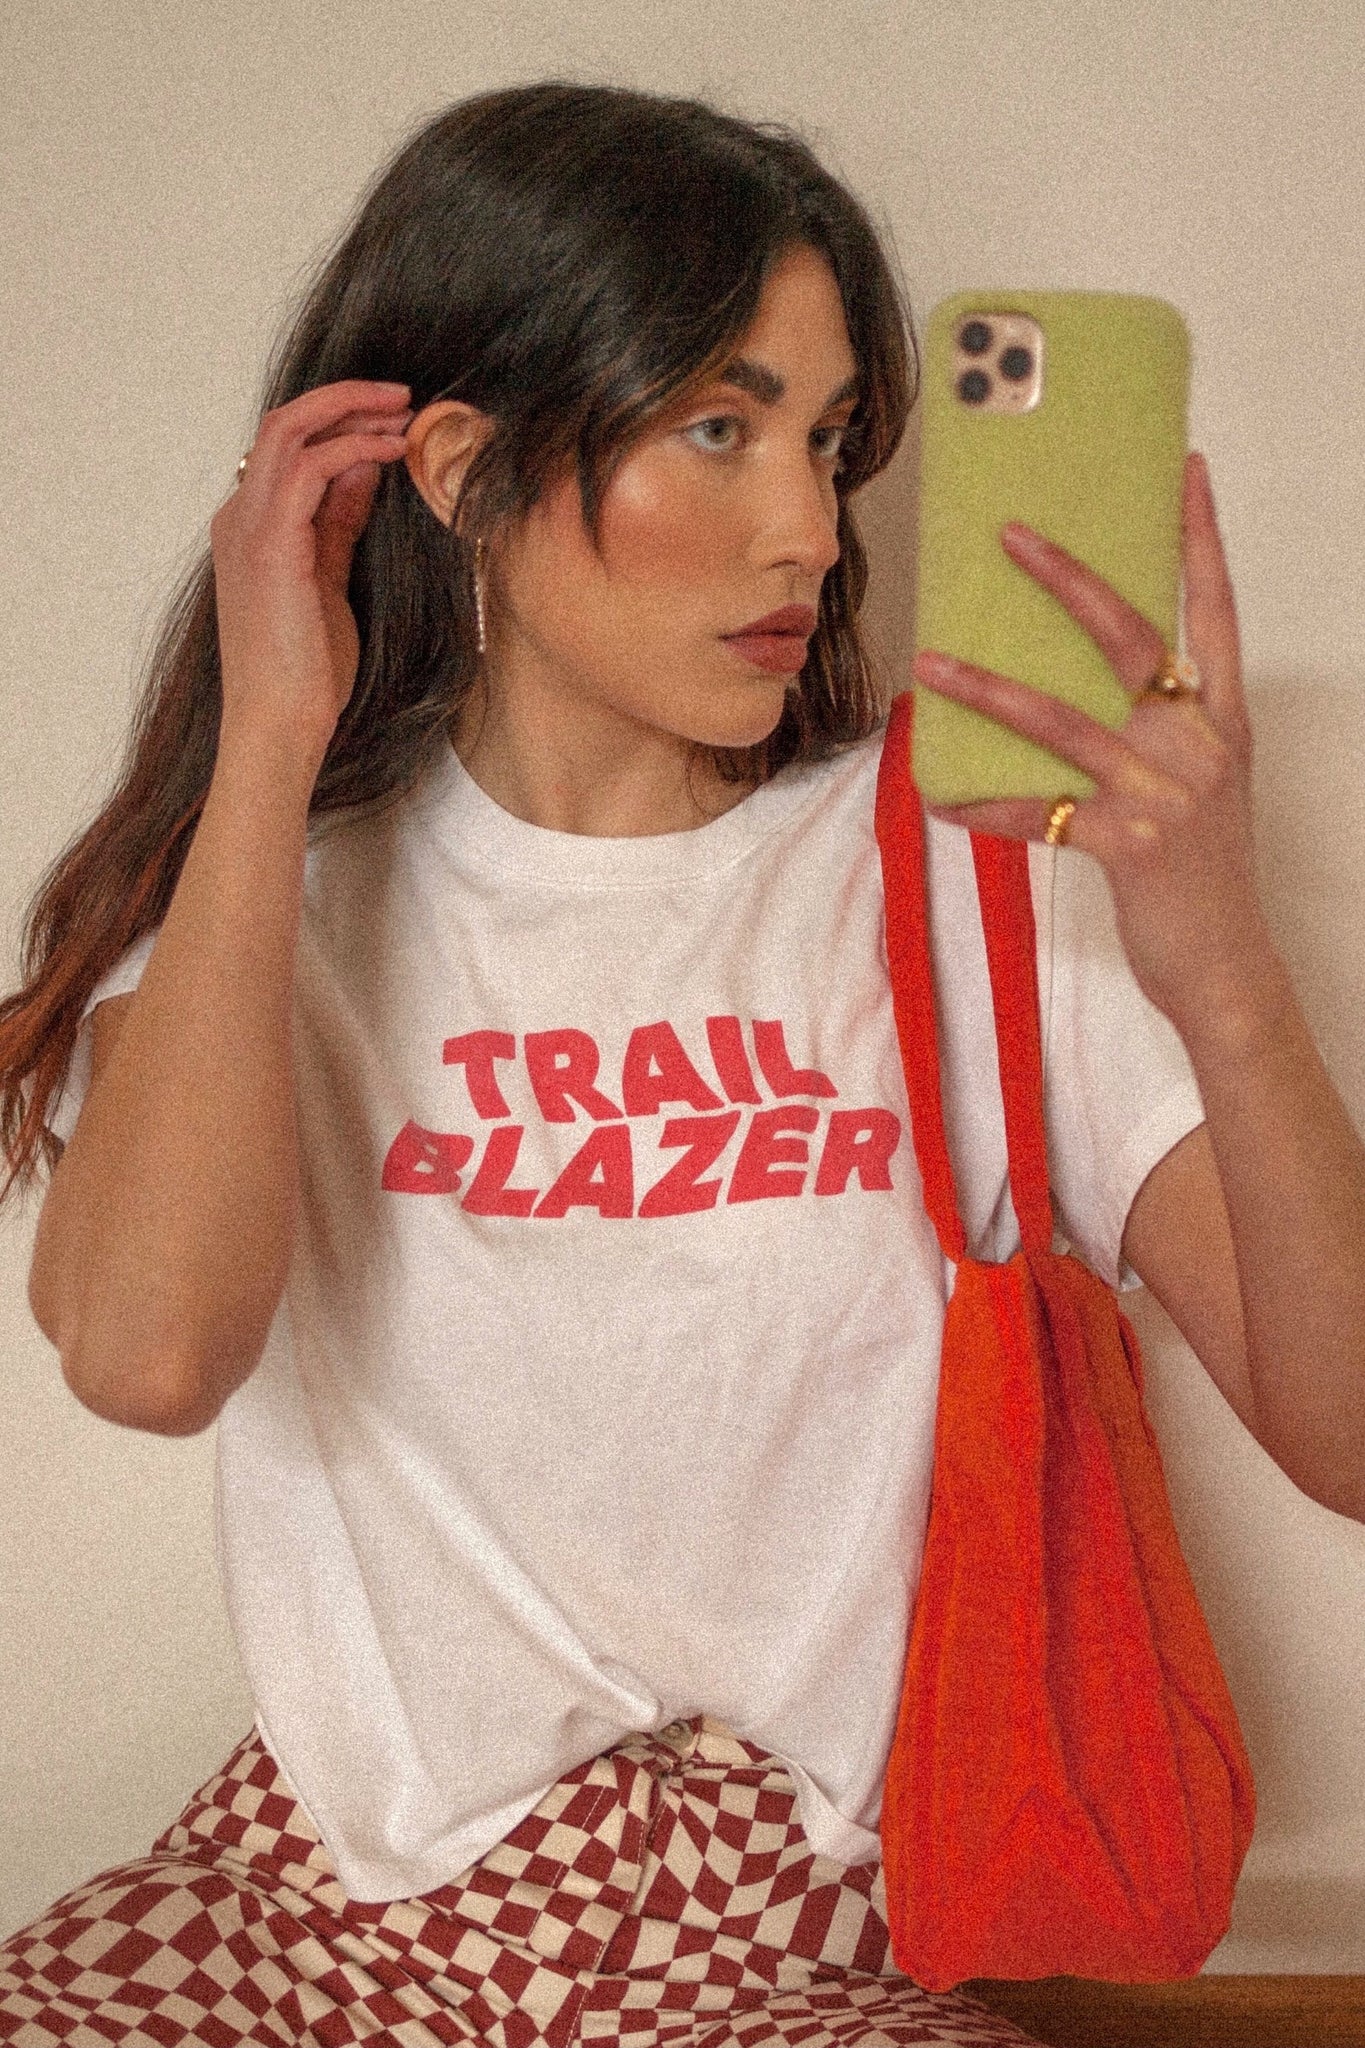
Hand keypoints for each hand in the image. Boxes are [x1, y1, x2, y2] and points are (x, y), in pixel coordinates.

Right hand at [209, 379, 413, 769]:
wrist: (277, 723)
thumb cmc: (304, 673)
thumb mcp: (327, 582)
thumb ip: (338, 524)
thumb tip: (363, 470)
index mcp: (247, 528)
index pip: (285, 449)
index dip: (337, 424)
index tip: (389, 422)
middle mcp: (239, 517)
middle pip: (283, 424)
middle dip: (344, 401)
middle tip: (401, 398)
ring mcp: (248, 527)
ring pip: (290, 430)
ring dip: (351, 412)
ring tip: (403, 414)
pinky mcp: (271, 544)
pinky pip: (310, 468)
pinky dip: (354, 450)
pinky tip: (393, 454)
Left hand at [912, 454, 1278, 1037]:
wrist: (1227, 966)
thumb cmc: (1204, 876)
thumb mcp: (1200, 790)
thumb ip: (1158, 735)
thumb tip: (1084, 690)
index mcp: (1222, 722)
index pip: (1215, 611)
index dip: (1201, 539)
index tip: (1186, 471)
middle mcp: (1197, 744)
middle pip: (1129, 639)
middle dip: (1068, 580)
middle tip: (1011, 535)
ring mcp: (1164, 793)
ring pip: (1061, 721)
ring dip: (988, 690)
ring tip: (932, 662)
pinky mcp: (1128, 845)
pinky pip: (1038, 814)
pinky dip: (985, 806)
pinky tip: (942, 797)